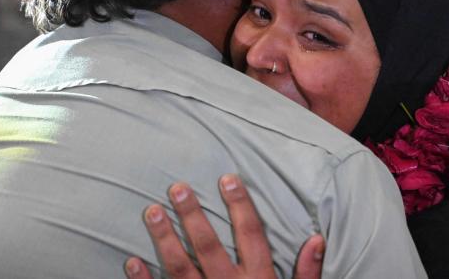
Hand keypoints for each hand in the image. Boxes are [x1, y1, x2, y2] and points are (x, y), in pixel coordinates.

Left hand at [125, 174, 324, 278]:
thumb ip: (307, 274)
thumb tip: (316, 240)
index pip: (251, 235)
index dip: (241, 205)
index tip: (228, 179)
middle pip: (209, 246)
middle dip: (192, 216)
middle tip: (177, 188)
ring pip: (181, 268)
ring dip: (165, 240)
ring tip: (152, 212)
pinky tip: (131, 261)